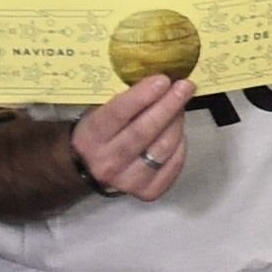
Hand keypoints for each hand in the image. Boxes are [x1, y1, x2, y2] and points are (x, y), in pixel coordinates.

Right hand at [70, 74, 192, 203]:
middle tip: (185, 86)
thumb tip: (160, 79)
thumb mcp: (99, 112)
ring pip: (162, 149)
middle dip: (168, 106)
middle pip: (144, 132)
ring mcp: (127, 181)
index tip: (163, 79)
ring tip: (182, 106)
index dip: (143, 96)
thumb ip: (123, 99)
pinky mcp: (147, 192)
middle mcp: (107, 162)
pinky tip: (178, 131)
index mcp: (91, 137)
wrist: (86, 169)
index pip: (118, 114)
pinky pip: (173, 165)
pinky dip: (181, 145)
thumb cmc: (99, 132)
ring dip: (177, 123)